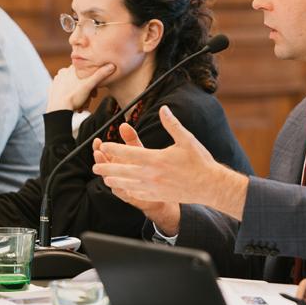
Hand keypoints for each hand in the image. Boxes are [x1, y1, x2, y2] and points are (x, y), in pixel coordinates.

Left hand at [47, 64, 113, 112]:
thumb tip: (112, 66)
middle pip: (80, 80)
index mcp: (71, 68)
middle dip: (86, 90)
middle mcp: (63, 72)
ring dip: (80, 94)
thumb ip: (100, 75)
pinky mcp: (54, 89)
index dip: (92, 80)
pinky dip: (72, 96)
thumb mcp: (90, 85)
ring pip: (74, 86)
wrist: (58, 109)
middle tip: (89, 98)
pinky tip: (74, 102)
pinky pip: (67, 91)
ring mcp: (57, 81)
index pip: (85, 70)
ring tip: (82, 103)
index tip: (94, 89)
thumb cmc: (73, 97)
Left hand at [93, 106, 248, 219]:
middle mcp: (152, 174)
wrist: (210, 185)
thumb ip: (172, 124)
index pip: (129, 153)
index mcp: (157, 159)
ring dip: (114, 181)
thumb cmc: (199, 161)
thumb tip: (163, 109)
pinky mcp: (159, 195)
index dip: (114, 149)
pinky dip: (128, 191)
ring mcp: (154, 187)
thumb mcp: (186, 139)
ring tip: (105, 179)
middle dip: (107, 168)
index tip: (103, 145)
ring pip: (128, 184)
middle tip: (95, 166)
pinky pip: (139, 194)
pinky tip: (124, 189)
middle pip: (123, 171)